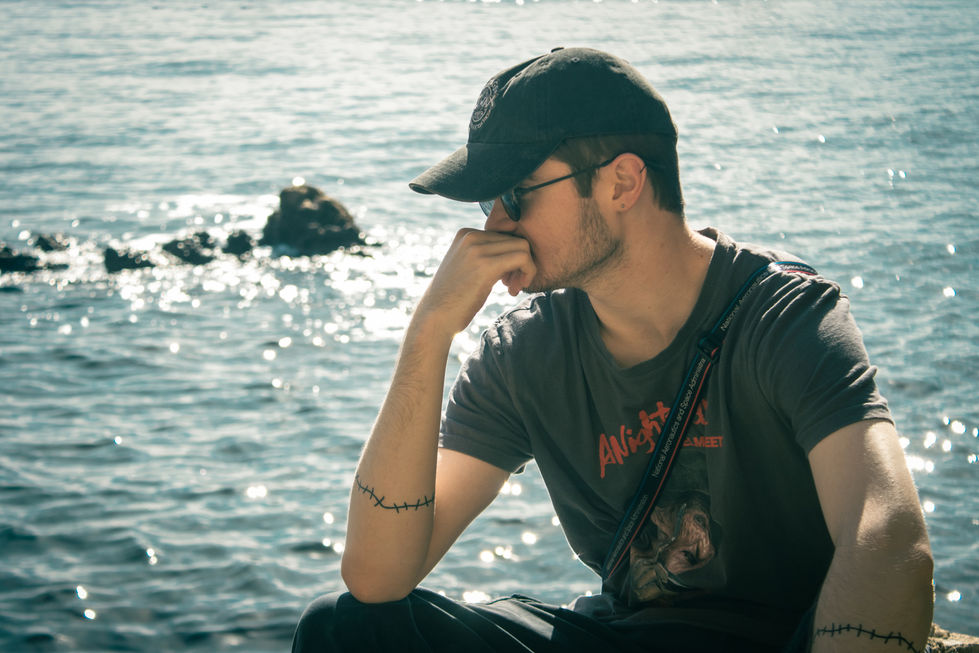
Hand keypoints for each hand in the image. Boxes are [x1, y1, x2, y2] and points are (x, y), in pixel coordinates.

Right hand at [415, 228, 535, 336]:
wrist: (435, 318)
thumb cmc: (452, 300)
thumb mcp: (466, 268)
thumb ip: (485, 255)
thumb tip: (516, 252)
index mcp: (465, 234)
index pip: (504, 236)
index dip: (512, 257)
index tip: (507, 279)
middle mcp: (471, 236)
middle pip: (515, 239)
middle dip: (521, 263)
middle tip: (512, 285)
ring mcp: (478, 249)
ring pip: (523, 247)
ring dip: (526, 268)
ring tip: (513, 288)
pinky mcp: (487, 265)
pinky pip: (523, 258)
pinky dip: (528, 273)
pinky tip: (514, 291)